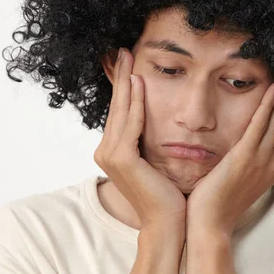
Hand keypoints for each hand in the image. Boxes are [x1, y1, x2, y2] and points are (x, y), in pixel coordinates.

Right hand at [94, 47, 186, 230]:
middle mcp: (106, 151)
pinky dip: (135, 105)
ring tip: (128, 59)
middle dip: (120, 77)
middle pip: (116, 107)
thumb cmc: (166, 192)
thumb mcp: (155, 159)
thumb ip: (148, 139)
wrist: (168, 222)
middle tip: (123, 51)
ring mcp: (110, 155)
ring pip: (121, 112)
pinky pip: (130, 125)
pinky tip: (139, 85)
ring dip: (126, 84)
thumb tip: (156, 119)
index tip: (128, 64)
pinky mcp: (122, 159)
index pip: (119, 112)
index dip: (123, 86)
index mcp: (113, 151)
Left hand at [186, 79, 273, 236]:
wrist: (209, 224)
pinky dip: (269, 105)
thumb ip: (245, 166)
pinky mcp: (246, 156)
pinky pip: (260, 124)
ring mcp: (261, 160)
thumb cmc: (218, 204)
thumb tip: (242, 155)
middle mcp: (272, 163)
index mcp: (271, 170)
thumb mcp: (238, 182)